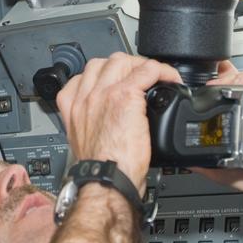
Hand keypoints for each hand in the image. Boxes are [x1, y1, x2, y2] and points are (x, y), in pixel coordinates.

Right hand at [56, 53, 181, 190]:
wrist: (106, 181)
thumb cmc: (100, 170)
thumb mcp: (84, 143)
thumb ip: (93, 125)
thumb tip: (110, 123)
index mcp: (73, 107)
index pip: (86, 75)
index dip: (106, 75)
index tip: (119, 83)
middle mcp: (86, 97)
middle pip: (104, 63)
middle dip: (124, 66)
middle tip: (139, 78)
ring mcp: (104, 94)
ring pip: (123, 61)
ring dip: (141, 65)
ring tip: (154, 77)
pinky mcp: (125, 96)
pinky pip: (147, 70)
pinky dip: (162, 71)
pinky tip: (169, 80)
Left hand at [199, 61, 242, 197]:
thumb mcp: (224, 172)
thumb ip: (204, 164)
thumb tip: (185, 160)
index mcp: (238, 120)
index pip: (221, 95)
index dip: (210, 86)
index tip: (197, 86)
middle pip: (231, 80)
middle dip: (216, 77)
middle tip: (206, 86)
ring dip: (229, 77)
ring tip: (218, 87)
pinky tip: (239, 85)